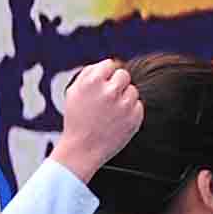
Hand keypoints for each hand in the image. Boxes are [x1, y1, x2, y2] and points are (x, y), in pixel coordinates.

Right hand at [49, 57, 146, 175]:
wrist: (82, 150)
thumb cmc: (77, 119)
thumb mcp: (74, 92)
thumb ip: (90, 73)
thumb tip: (110, 63)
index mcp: (92, 82)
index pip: (110, 64)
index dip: (106, 75)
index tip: (101, 87)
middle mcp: (109, 91)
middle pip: (124, 75)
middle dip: (117, 85)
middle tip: (107, 100)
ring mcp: (124, 105)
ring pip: (133, 91)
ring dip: (124, 99)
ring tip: (110, 113)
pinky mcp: (134, 118)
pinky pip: (138, 106)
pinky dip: (130, 112)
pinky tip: (117, 121)